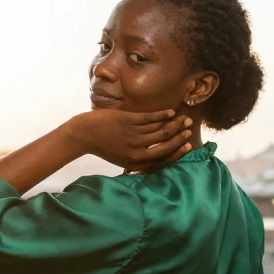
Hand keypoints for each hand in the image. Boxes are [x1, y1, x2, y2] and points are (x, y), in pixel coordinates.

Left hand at [64, 109, 192, 170]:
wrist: (85, 134)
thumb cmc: (104, 147)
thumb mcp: (121, 159)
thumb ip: (138, 159)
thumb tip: (156, 158)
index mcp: (136, 161)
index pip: (163, 155)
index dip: (177, 149)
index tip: (188, 144)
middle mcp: (137, 149)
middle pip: (165, 141)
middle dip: (180, 134)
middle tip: (189, 128)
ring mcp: (133, 134)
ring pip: (160, 128)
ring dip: (174, 122)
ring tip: (183, 118)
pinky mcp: (128, 120)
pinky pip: (151, 118)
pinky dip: (162, 114)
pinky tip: (170, 112)